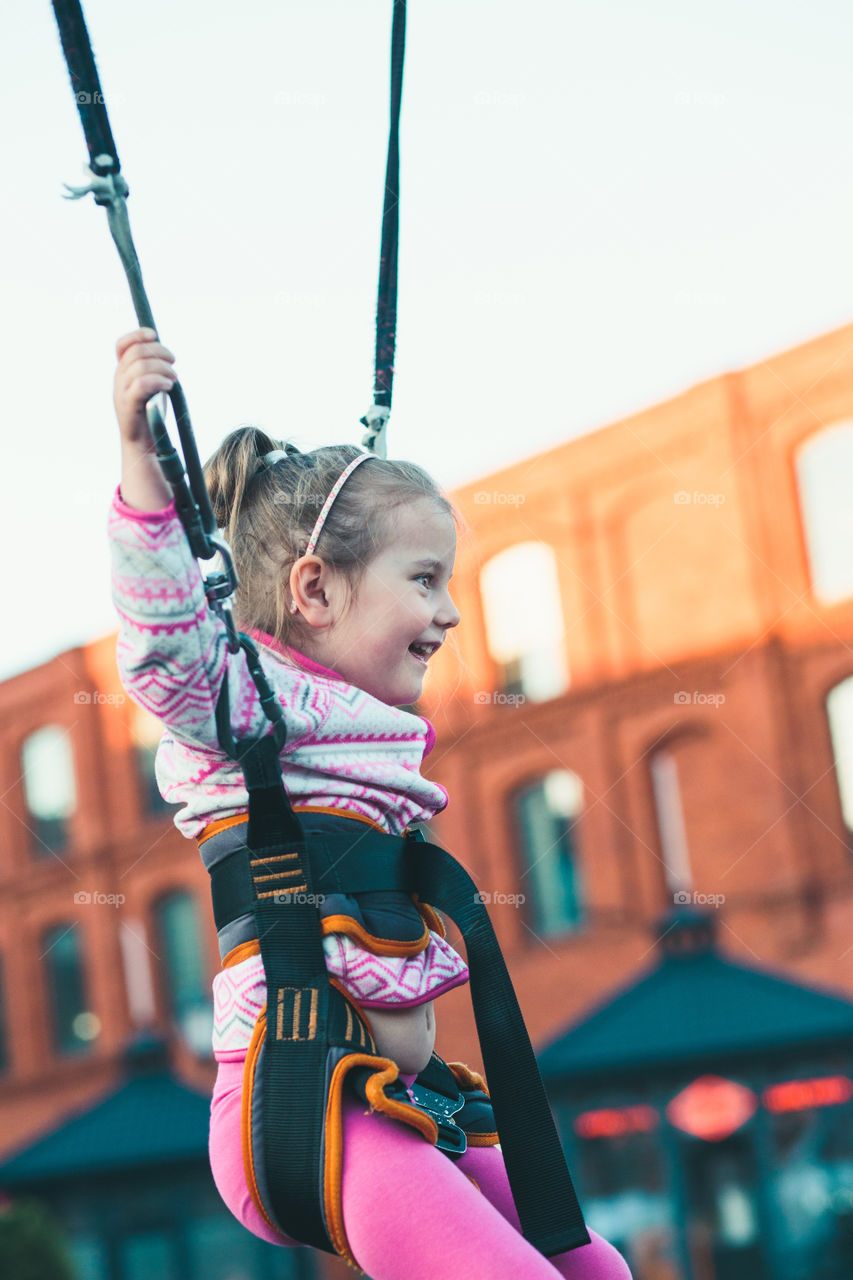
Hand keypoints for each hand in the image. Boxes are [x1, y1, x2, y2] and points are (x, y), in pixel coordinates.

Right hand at [113, 327, 176, 446]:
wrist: (143, 442)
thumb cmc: (151, 413)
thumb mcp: (151, 385)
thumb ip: (153, 368)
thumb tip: (165, 352)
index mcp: (123, 372)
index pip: (122, 345)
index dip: (137, 335)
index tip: (154, 335)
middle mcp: (119, 379)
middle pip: (136, 352)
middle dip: (159, 352)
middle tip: (173, 364)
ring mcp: (122, 392)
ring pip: (139, 366)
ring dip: (162, 368)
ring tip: (174, 379)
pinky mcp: (129, 406)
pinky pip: (141, 385)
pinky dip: (158, 381)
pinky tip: (168, 386)